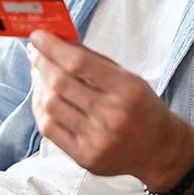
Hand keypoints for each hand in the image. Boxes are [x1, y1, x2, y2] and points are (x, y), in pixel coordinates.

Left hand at [27, 31, 193, 190]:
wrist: (159, 150)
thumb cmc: (141, 107)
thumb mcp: (127, 76)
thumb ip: (93, 60)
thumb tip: (57, 41)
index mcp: (127, 90)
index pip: (79, 63)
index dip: (53, 47)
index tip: (38, 36)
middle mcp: (112, 116)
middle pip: (60, 83)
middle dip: (41, 63)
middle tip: (34, 52)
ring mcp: (97, 140)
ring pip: (51, 105)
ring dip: (39, 84)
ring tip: (38, 73)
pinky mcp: (85, 158)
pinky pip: (49, 129)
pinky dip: (40, 109)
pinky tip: (42, 97)